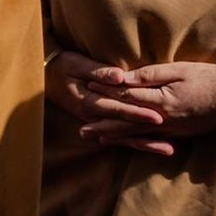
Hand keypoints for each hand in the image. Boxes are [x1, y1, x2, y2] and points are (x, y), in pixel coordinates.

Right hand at [48, 49, 162, 155]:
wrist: (46, 76)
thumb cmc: (63, 66)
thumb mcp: (78, 64)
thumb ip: (99, 70)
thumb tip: (120, 76)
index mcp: (89, 101)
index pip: (118, 109)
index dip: (138, 114)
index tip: (158, 118)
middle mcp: (93, 115)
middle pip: (124, 128)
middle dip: (148, 136)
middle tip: (170, 145)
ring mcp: (96, 120)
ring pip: (123, 136)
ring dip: (146, 144)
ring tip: (168, 151)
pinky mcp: (98, 121)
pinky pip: (118, 135)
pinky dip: (135, 141)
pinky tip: (152, 146)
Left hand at [65, 59, 215, 152]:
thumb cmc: (210, 77)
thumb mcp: (180, 69)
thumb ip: (151, 74)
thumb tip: (125, 77)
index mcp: (163, 100)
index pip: (127, 97)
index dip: (106, 94)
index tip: (86, 90)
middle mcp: (165, 119)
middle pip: (128, 123)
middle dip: (103, 125)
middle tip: (81, 130)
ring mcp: (174, 129)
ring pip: (139, 135)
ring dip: (116, 137)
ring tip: (96, 139)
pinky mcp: (182, 134)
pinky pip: (155, 140)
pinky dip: (137, 142)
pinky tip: (127, 143)